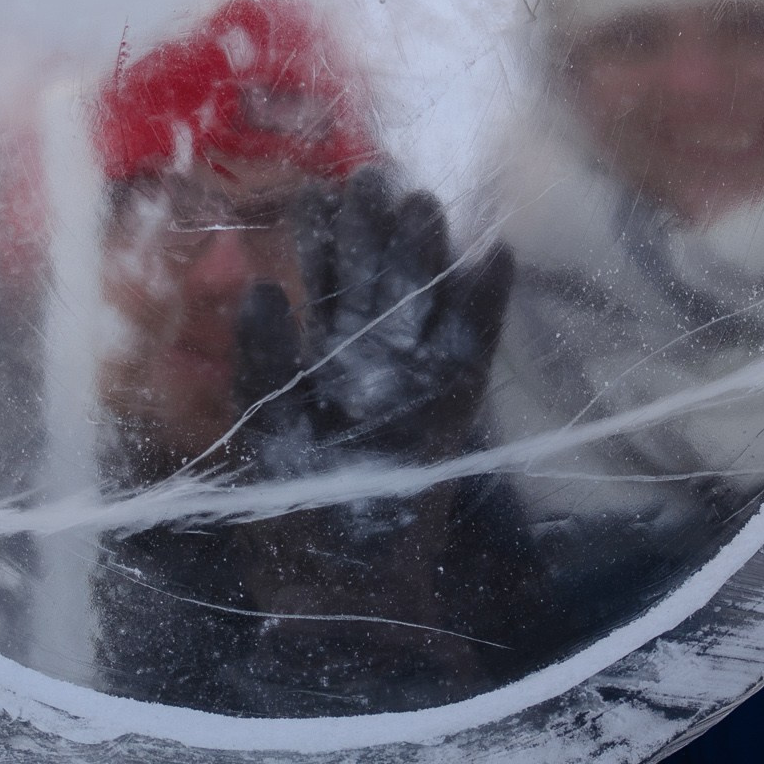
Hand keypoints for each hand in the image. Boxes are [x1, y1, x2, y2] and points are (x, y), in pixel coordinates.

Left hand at [230, 165, 512, 487]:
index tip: (318, 191)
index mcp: (330, 358)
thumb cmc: (293, 510)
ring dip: (423, 252)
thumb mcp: (264, 424)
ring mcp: (412, 384)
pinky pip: (471, 350)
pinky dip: (486, 308)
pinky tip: (499, 257)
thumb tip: (264, 286)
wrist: (337, 588)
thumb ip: (263, 356)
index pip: (331, 283)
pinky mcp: (449, 414)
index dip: (325, 237)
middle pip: (378, 280)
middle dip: (377, 229)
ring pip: (420, 302)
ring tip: (424, 200)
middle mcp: (375, 364)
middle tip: (373, 176)